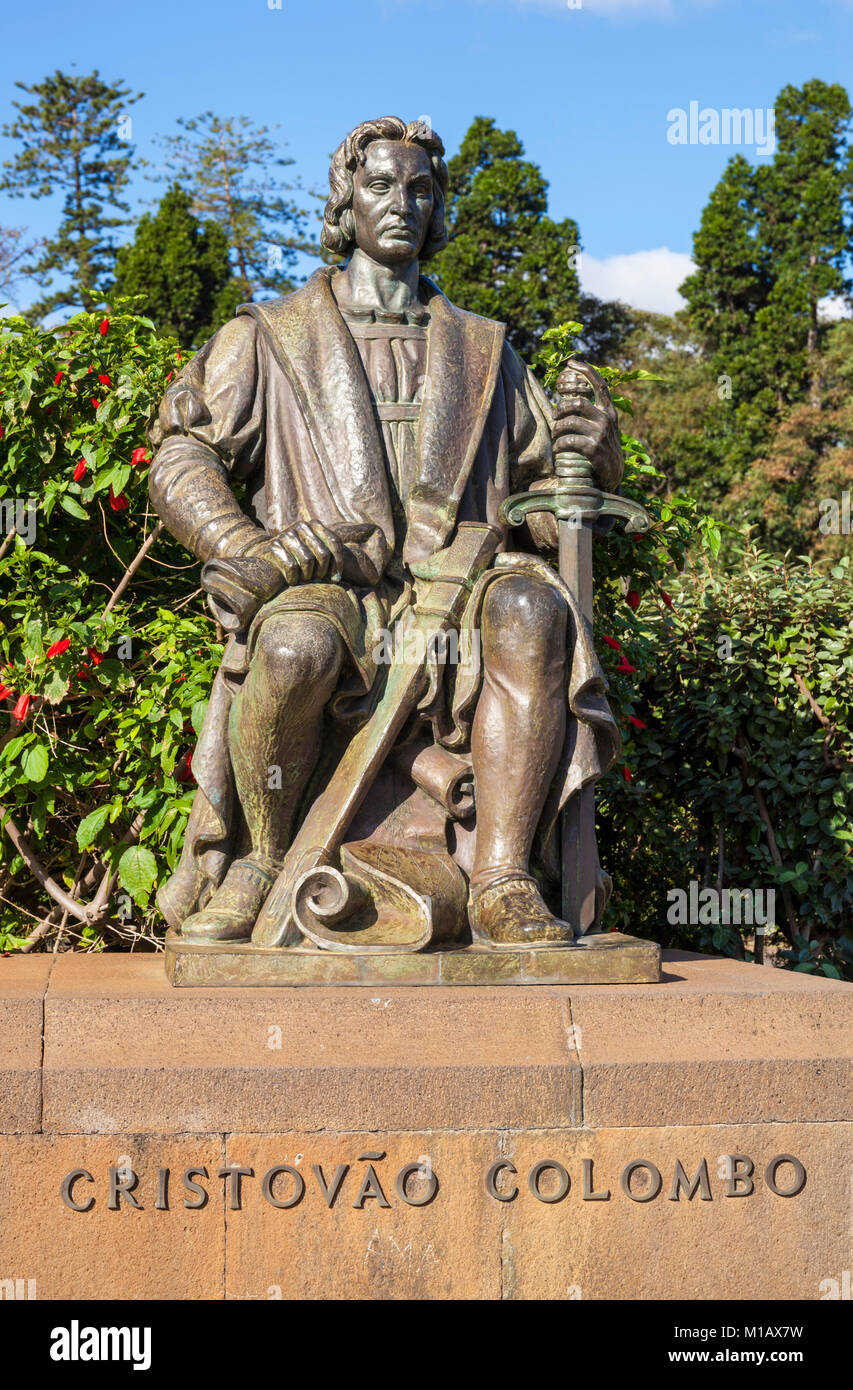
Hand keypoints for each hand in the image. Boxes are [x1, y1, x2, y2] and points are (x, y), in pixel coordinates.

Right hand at [245, 520, 344, 585]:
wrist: (267, 563)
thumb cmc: (298, 562)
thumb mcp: (316, 554)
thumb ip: (331, 553)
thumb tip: (365, 554)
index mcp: (314, 524)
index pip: (334, 543)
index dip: (338, 563)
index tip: (336, 578)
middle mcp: (301, 526)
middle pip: (322, 553)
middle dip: (323, 571)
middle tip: (318, 580)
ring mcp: (286, 534)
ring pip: (307, 560)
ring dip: (308, 575)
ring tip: (305, 580)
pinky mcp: (273, 545)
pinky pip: (291, 566)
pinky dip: (294, 578)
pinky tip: (292, 581)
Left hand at [551, 362, 623, 493]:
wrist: (614, 476)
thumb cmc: (603, 450)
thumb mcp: (605, 429)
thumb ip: (594, 415)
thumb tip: (571, 403)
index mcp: (609, 411)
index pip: (600, 384)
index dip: (585, 370)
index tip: (571, 362)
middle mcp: (607, 419)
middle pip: (578, 402)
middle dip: (560, 408)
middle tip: (555, 417)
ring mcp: (601, 433)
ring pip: (571, 421)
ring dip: (557, 428)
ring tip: (555, 436)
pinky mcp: (594, 448)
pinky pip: (569, 440)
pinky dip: (559, 444)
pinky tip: (558, 450)